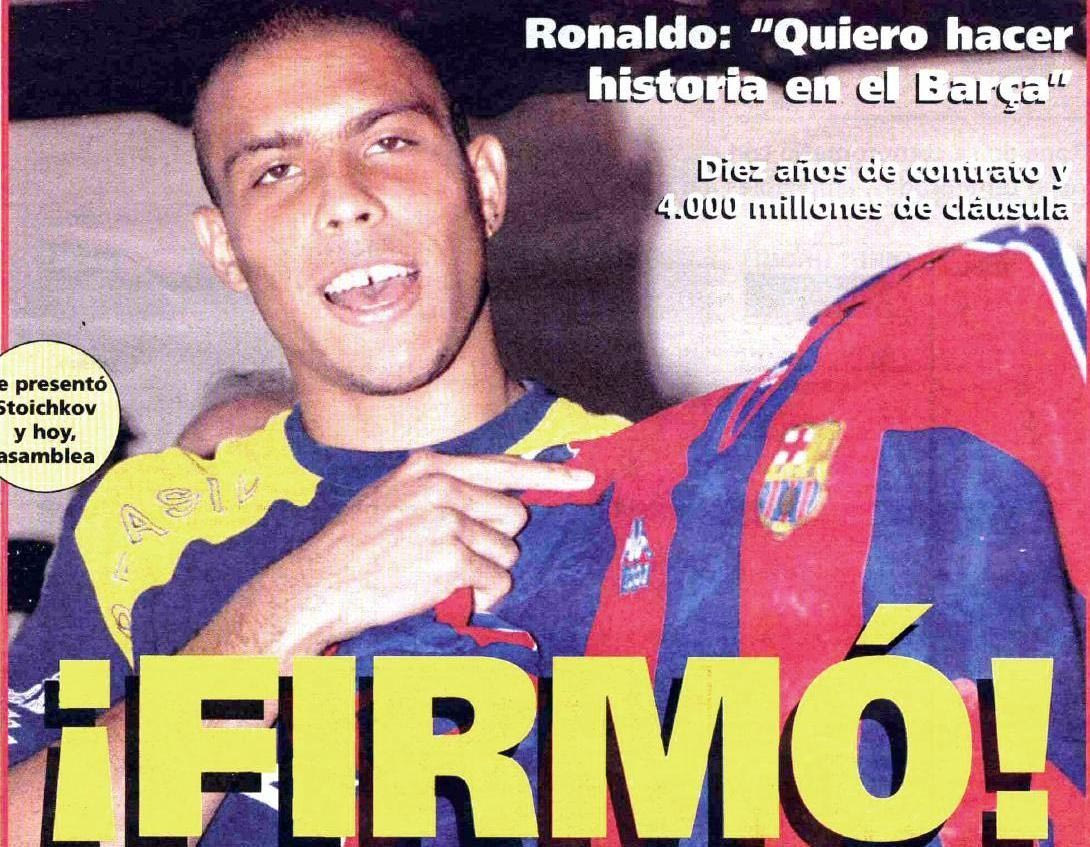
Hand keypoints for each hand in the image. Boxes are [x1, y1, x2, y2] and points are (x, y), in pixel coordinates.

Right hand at [287, 451, 593, 648]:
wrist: (322, 582)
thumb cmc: (356, 545)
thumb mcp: (393, 493)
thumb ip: (442, 487)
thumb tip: (493, 495)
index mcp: (431, 466)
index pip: (504, 466)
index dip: (550, 473)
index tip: (585, 477)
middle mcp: (443, 486)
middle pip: (513, 514)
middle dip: (498, 541)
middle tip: (461, 557)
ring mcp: (448, 522)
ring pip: (507, 550)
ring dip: (487, 571)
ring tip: (444, 576)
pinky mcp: (452, 559)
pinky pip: (497, 580)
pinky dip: (482, 595)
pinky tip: (452, 595)